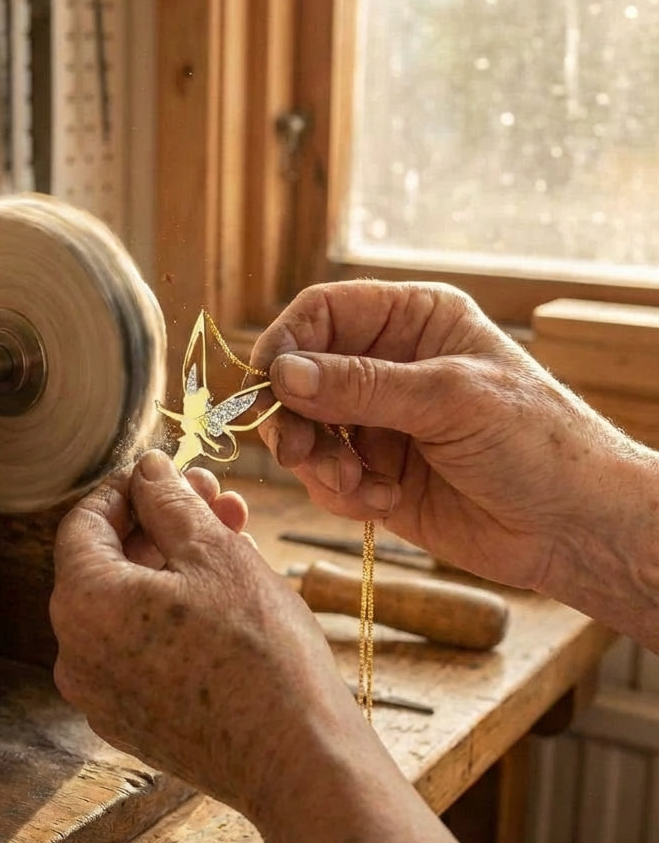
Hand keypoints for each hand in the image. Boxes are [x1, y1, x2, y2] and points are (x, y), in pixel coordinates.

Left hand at [51, 449, 357, 813]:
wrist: (297, 760)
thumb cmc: (260, 649)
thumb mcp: (215, 552)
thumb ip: (169, 501)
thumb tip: (147, 469)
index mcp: (83, 604)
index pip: (84, 522)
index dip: (126, 487)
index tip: (165, 470)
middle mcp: (75, 653)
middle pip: (108, 563)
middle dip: (162, 523)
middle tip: (215, 498)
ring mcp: (99, 694)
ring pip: (127, 604)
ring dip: (173, 564)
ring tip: (234, 538)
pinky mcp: (129, 722)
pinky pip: (137, 647)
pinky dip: (169, 613)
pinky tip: (222, 594)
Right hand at [250, 281, 639, 592]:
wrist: (575, 529)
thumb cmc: (537, 442)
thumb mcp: (448, 400)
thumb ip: (361, 386)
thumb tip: (281, 373)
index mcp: (412, 322)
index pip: (322, 314)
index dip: (285, 345)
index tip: (266, 387)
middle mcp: (387, 366)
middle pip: (299, 375)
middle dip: (293, 416)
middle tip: (297, 452)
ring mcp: (378, 422)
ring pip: (303, 430)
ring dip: (318, 462)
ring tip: (356, 484)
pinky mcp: (374, 473)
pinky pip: (323, 477)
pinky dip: (341, 493)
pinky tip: (382, 502)